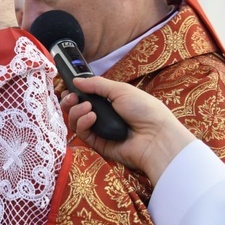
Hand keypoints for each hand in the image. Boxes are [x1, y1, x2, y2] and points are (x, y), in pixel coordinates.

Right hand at [61, 76, 195, 185]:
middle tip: (71, 98)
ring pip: (76, 121)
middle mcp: (102, 115)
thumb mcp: (121, 90)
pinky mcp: (97, 144)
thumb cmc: (144, 109)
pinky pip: (82, 134)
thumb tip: (76, 80)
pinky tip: (92, 117)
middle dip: (70, 102)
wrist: (156, 136)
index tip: (69, 88)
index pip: (85, 96)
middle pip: (76, 109)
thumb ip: (97, 85)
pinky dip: (83, 123)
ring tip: (88, 108)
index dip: (75, 92)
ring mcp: (99, 130)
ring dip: (77, 112)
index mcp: (109, 101)